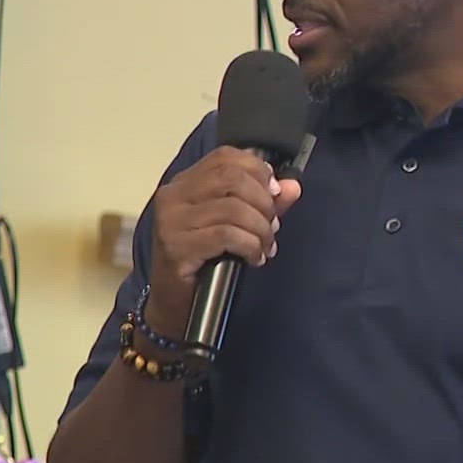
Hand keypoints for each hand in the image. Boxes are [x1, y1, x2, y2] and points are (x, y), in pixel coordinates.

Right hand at [145, 147, 302, 335]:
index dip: (257, 170)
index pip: (225, 157)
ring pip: (233, 207)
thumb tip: (291, 186)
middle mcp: (173, 196)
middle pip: (232, 178)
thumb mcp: (236, 227)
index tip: (274, 194)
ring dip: (260, 228)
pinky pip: (227, 235)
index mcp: (185, 184)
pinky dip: (250, 246)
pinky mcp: (176, 246)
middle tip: (272, 227)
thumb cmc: (204, 263)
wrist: (175, 306)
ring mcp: (171, 220)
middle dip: (263, 202)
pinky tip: (254, 258)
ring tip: (265, 246)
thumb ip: (263, 204)